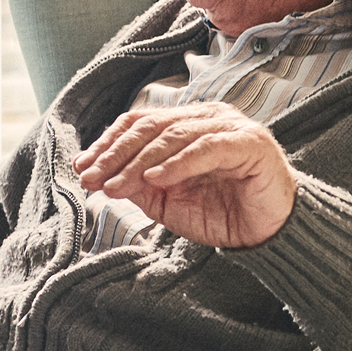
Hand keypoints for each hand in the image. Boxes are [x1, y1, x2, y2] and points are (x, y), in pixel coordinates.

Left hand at [74, 104, 296, 248]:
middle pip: (152, 125)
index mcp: (188, 124)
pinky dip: (179, 162)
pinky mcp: (250, 143)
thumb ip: (138, 183)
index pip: (140, 122)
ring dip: (140, 162)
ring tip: (116, 185)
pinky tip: (157, 179)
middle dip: (117, 153)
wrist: (267, 233)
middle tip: (93, 177)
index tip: (84, 166)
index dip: (109, 142)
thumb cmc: (221, 212)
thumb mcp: (167, 201)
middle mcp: (208, 117)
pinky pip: (207, 147)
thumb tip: (100, 174)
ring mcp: (230, 127)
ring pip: (175, 135)